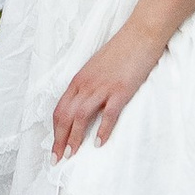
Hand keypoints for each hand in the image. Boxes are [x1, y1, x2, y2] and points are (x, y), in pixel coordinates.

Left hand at [51, 15, 165, 158]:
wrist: (140, 35)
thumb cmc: (120, 52)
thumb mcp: (96, 68)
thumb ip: (88, 86)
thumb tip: (83, 106)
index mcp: (79, 79)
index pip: (60, 109)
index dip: (55, 131)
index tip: (54, 148)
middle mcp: (86, 84)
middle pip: (65, 115)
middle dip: (59, 140)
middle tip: (57, 160)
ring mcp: (103, 87)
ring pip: (80, 116)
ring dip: (74, 138)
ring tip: (72, 155)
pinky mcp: (120, 90)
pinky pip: (108, 114)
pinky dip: (102, 130)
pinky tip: (99, 144)